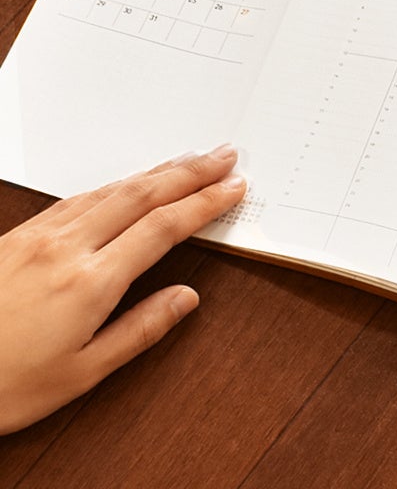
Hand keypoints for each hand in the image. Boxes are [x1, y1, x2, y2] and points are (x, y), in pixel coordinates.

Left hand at [0, 145, 244, 434]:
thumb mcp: (82, 373)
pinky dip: (116, 183)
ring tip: (188, 160)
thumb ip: (140, 330)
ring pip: (112, 188)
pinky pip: (80, 195)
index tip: (233, 187)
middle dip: (190, 171)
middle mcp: (67, 246)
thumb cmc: (3, 382)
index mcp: (91, 281)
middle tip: (224, 155)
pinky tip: (127, 182)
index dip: (205, 202)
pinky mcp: (20, 234)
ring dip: (157, 171)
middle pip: (143, 193)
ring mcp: (41, 235)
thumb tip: (185, 299)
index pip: (164, 227)